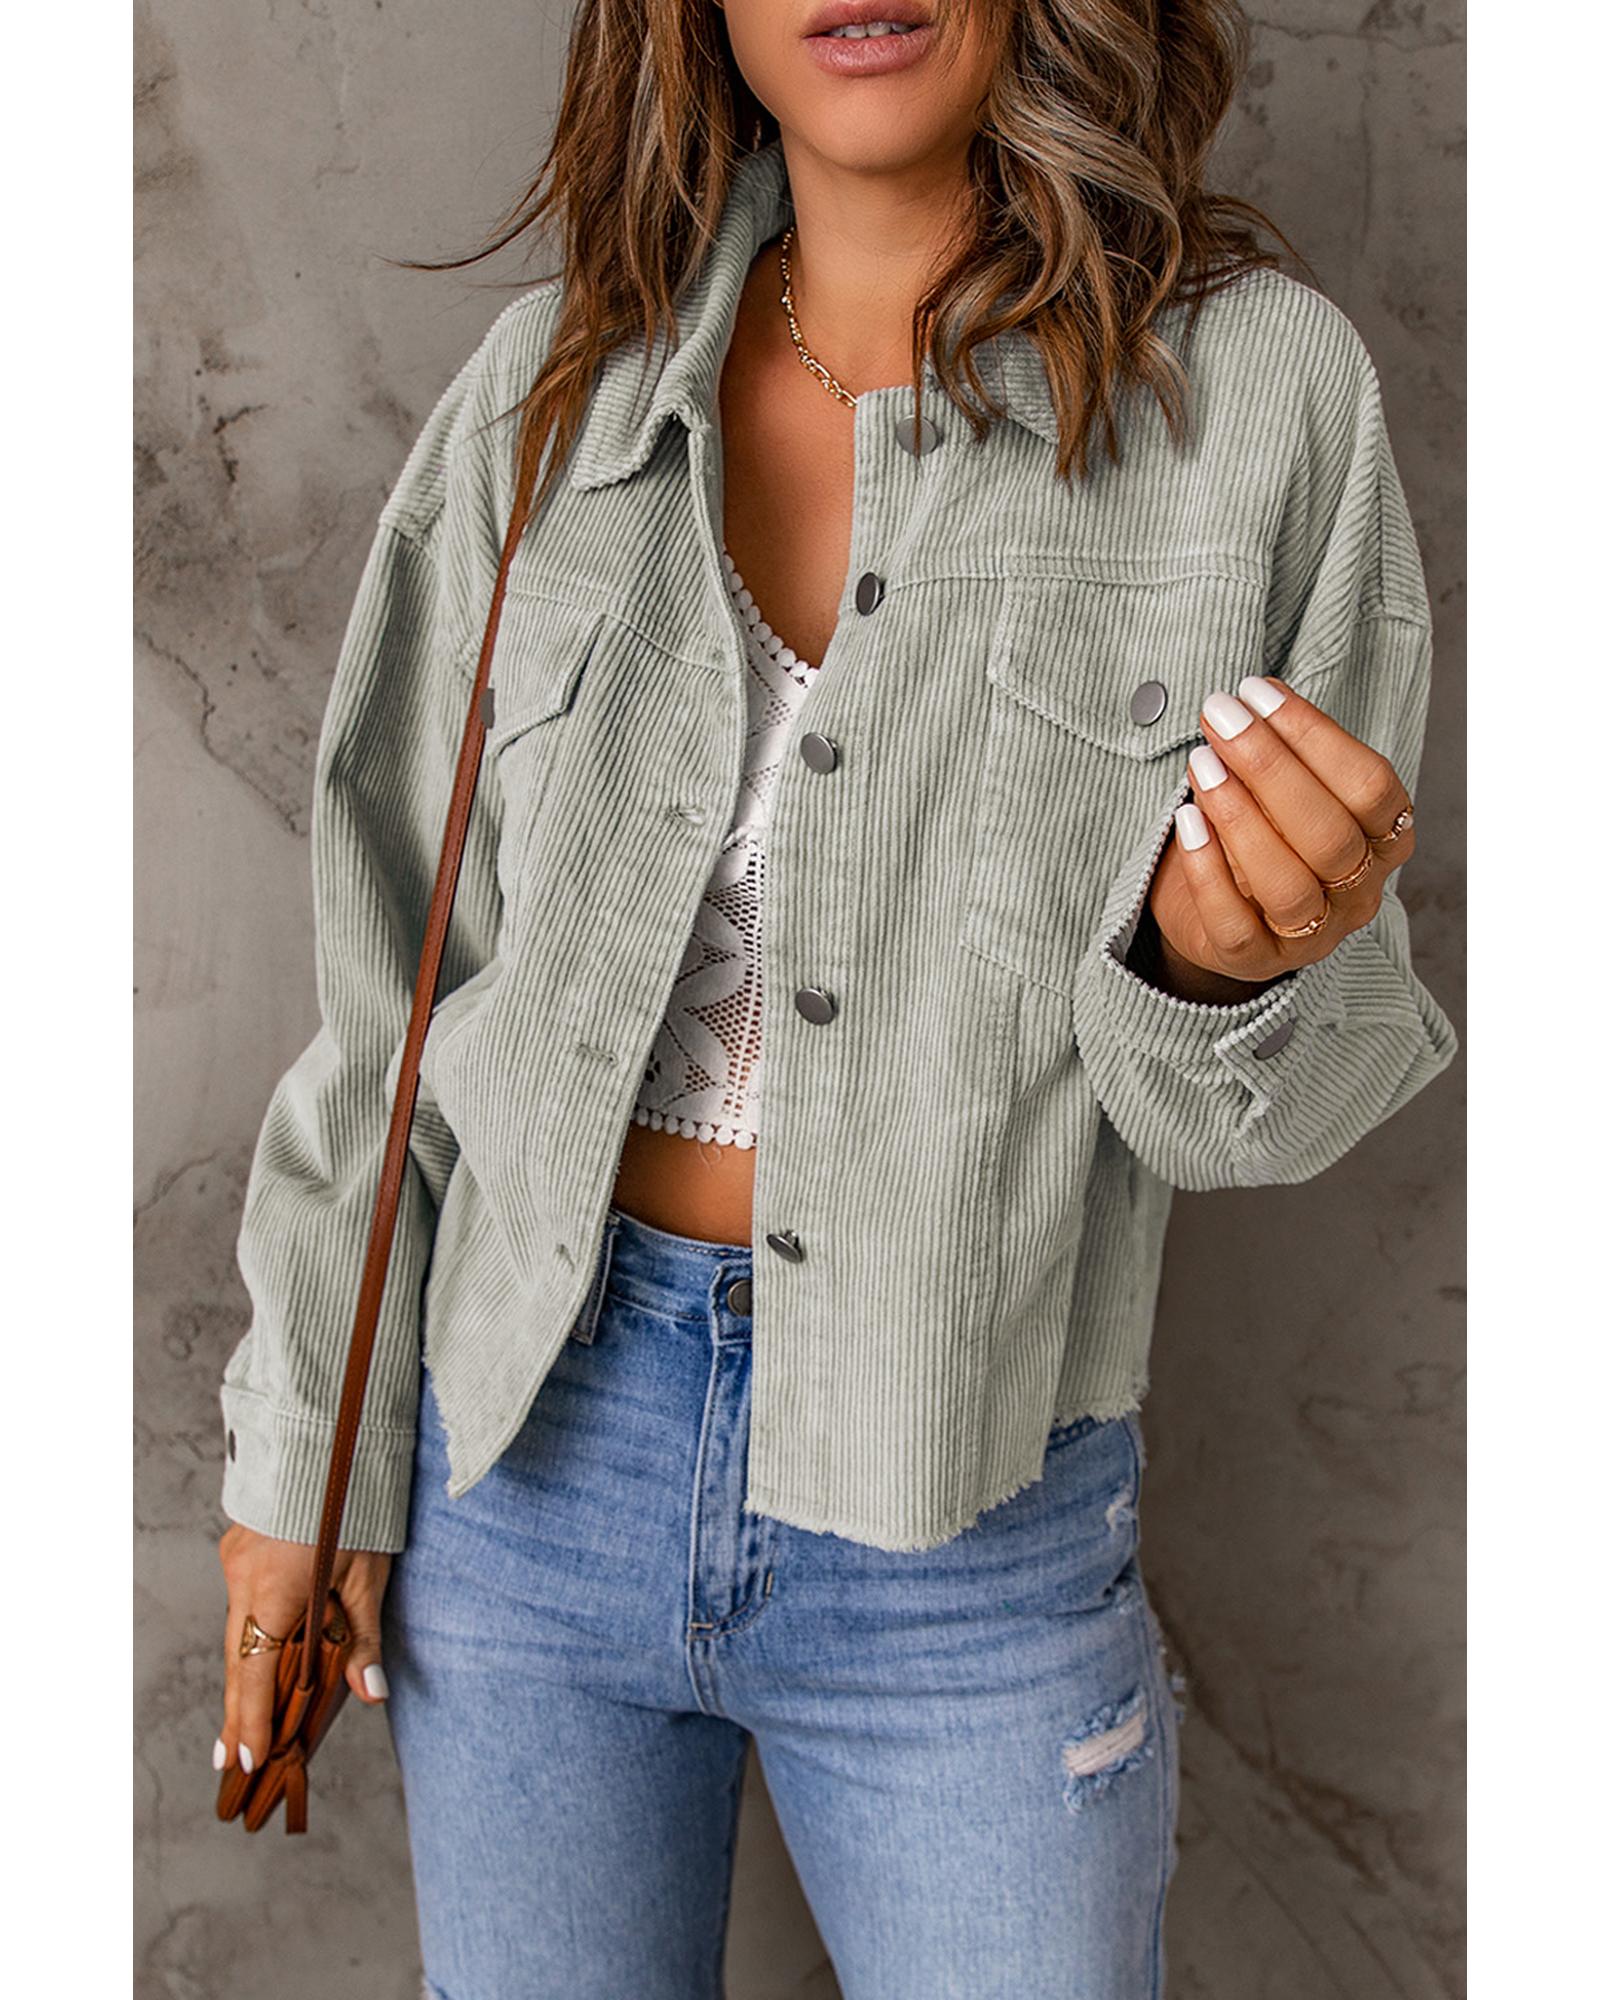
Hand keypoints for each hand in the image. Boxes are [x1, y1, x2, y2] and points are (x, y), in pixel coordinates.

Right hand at [215, 1523, 393, 1778]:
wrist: (324, 1435)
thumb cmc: (355, 1504)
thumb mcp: (368, 1572)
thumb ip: (363, 1636)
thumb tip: (371, 1693)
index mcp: (273, 1592)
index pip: (255, 1673)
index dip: (250, 1720)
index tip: (246, 1761)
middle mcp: (243, 1578)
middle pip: (238, 1659)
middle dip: (236, 1712)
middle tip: (229, 1762)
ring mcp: (236, 1560)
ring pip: (236, 1632)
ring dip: (240, 1678)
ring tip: (237, 1728)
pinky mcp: (239, 1545)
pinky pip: (239, 1604)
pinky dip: (247, 1638)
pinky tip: (253, 1660)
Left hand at [1144, 675, 1416, 1001]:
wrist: (1212, 914)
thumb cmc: (1257, 836)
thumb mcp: (1276, 791)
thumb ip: (1276, 753)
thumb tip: (1250, 701)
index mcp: (1384, 841)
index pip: (1371, 786)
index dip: (1316, 735)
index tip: (1257, 692)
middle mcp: (1358, 893)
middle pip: (1331, 835)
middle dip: (1271, 767)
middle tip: (1220, 717)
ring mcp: (1311, 936)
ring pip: (1289, 885)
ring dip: (1241, 817)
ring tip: (1200, 764)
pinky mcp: (1255, 961)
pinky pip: (1235, 925)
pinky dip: (1208, 870)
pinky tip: (1185, 822)